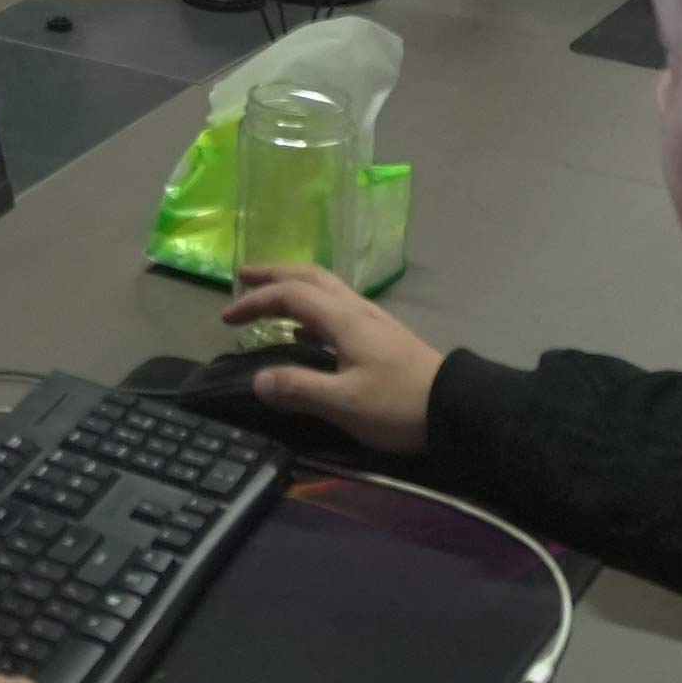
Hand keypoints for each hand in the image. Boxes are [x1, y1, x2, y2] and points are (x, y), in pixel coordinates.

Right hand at [218, 264, 441, 454]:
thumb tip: (257, 380)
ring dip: (293, 287)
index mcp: (343, 318)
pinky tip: (304, 333)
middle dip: (274, 274)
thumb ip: (299, 388)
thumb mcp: (344, 402)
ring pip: (325, 288)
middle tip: (243, 277)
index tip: (226, 318)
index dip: (255, 301)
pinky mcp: (380, 336)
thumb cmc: (397, 405)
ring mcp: (370, 320)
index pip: (290, 295)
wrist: (455, 407)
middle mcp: (355, 309)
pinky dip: (311, 310)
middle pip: (309, 277)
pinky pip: (335, 309)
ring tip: (268, 299)